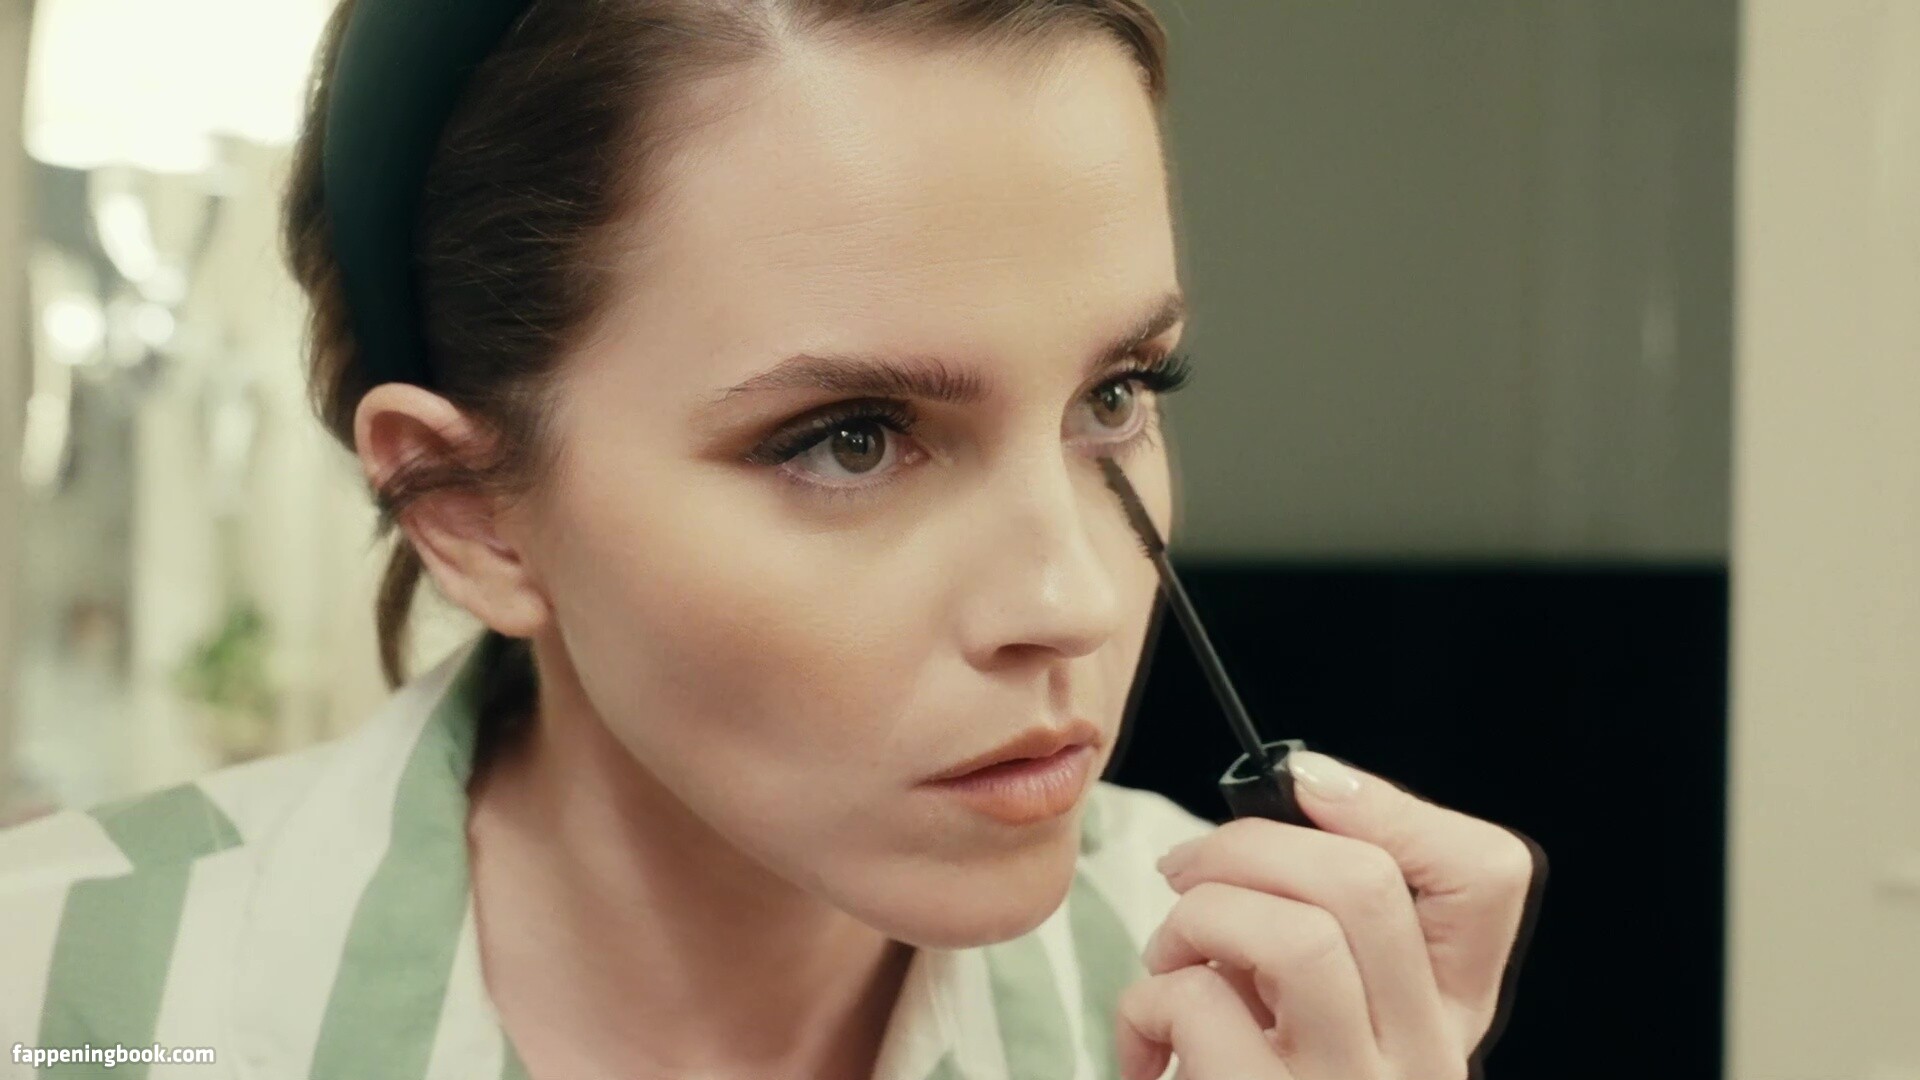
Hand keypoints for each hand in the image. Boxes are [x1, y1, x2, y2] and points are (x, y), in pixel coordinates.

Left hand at [1115, 751, 1544, 1079]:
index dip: (1386, 802)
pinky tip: (1146, 1050)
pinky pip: (1199, 1010)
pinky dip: (1144, 1004)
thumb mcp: (1314, 1013)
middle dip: (1248, 842)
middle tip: (1188, 870)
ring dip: (1196, 920)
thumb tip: (1295, 790)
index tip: (1300, 788)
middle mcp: (1421, 1064)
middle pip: (1367, 883)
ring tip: (1170, 960)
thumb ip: (1323, 923)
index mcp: (1444, 1017)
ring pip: (1291, 936)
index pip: (1489, 874)